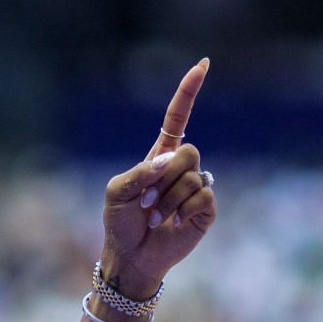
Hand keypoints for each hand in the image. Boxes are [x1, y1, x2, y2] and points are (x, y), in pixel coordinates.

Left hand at [100, 57, 217, 298]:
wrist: (130, 256)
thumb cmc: (120, 223)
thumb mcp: (116, 192)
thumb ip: (139, 172)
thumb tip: (171, 161)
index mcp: (159, 158)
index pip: (178, 118)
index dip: (188, 93)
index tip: (202, 65)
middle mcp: (181, 169)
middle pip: (188, 151)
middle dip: (163, 178)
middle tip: (146, 202)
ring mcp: (197, 187)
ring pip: (193, 176)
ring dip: (167, 200)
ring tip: (154, 217)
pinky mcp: (206, 209)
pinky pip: (202, 197)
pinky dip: (180, 211)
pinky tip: (169, 224)